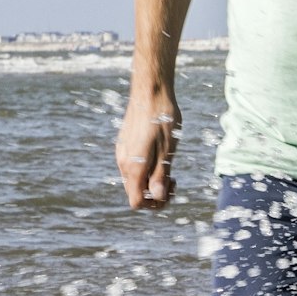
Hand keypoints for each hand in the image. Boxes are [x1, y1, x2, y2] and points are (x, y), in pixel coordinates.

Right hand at [117, 94, 178, 208]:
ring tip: (169, 168)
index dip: (154, 205)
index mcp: (133, 167)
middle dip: (155, 193)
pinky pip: (134, 167)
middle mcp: (123, 163)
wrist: (150, 91)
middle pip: (136, 193)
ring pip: (135, 180)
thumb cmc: (162, 118)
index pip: (137, 202)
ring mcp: (122, 153)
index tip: (170, 189)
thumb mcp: (167, 150)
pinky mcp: (125, 145)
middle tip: (174, 180)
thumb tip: (157, 198)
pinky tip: (160, 156)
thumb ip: (160, 176)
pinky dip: (147, 169)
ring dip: (152, 181)